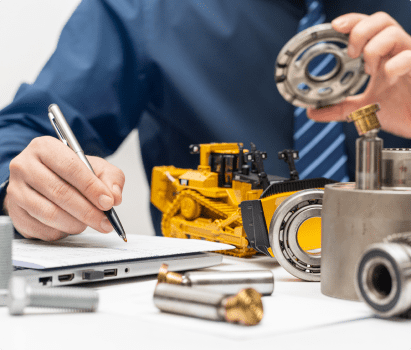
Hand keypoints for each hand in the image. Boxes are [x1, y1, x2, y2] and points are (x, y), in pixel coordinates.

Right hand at [4, 136, 124, 240]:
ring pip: (50, 213)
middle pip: (60, 192)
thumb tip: (114, 197)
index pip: (71, 167)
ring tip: (88, 223)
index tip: (108, 203)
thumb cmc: (71, 172)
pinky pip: (41, 229)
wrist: (45, 180)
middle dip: (88, 211)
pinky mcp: (15, 213)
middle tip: (104, 222)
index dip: (91, 188)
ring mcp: (16, 191)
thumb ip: (111, 178)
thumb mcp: (96, 167)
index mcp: (45, 147)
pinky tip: (71, 225)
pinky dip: (62, 232)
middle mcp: (25, 166)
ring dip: (75, 223)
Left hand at [307, 12, 410, 138]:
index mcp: (382, 56)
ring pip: (393, 32)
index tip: (334, 26)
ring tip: (369, 70)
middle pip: (380, 20)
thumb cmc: (401, 110)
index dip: (351, 21)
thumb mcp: (363, 109)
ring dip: (374, 48)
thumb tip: (313, 112)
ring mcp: (409, 57)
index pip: (367, 26)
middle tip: (351, 52)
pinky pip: (410, 57)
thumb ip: (338, 109)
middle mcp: (396, 52)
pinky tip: (387, 77)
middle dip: (360, 31)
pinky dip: (395, 64)